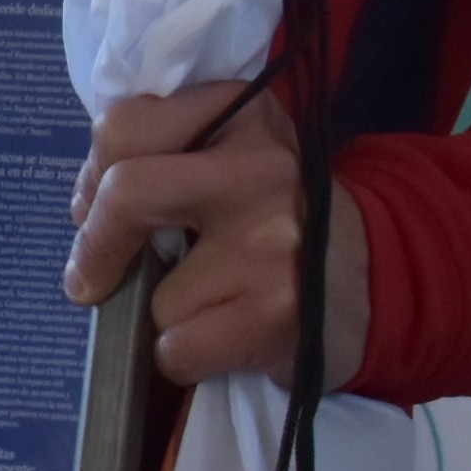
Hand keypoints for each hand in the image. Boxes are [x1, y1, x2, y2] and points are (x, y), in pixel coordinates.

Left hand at [65, 82, 371, 390]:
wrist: (383, 283)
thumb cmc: (282, 219)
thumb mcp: (234, 157)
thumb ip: (165, 156)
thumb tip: (87, 208)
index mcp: (242, 114)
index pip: (127, 126)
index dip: (94, 176)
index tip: (94, 208)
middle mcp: (261, 168)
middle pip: (128, 192)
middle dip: (96, 246)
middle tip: (89, 278)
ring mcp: (272, 242)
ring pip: (154, 292)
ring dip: (162, 313)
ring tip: (212, 303)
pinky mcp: (277, 311)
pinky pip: (177, 347)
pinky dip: (183, 356)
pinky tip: (224, 338)